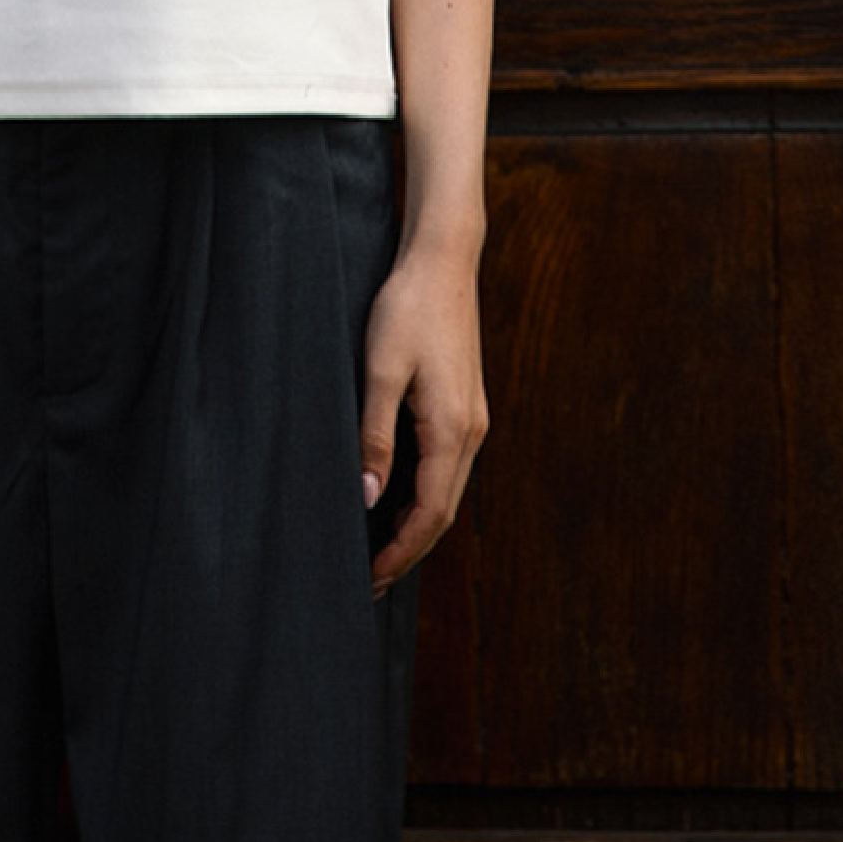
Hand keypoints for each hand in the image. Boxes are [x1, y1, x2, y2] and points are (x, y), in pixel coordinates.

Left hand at [358, 240, 487, 594]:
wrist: (443, 261)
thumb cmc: (407, 309)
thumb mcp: (381, 370)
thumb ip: (375, 435)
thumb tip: (370, 497)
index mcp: (452, 430)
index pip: (430, 514)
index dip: (402, 552)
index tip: (372, 579)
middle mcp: (471, 432)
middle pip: (443, 511)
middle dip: (409, 550)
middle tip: (371, 580)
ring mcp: (472, 419)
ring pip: (447, 491)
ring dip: (417, 524)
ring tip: (381, 548)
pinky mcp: (465, 405)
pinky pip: (447, 466)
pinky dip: (425, 494)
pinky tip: (399, 497)